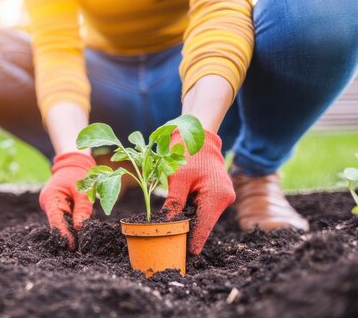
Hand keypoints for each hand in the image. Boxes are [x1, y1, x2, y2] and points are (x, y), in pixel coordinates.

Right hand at [39, 152, 95, 249]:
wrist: (73, 165)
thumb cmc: (78, 175)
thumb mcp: (83, 191)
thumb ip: (82, 209)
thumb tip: (81, 228)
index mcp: (51, 197)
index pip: (56, 219)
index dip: (63, 234)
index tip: (71, 245)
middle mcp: (48, 204)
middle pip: (57, 224)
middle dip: (68, 236)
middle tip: (78, 249)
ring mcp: (52, 207)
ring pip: (61, 223)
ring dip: (70, 231)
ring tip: (80, 243)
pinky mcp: (57, 209)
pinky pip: (64, 219)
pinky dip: (71, 225)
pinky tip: (79, 234)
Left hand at [163, 130, 234, 254]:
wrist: (198, 134)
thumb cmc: (188, 153)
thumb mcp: (177, 179)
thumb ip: (174, 203)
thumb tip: (166, 225)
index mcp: (217, 196)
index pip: (204, 228)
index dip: (193, 243)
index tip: (184, 256)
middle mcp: (224, 198)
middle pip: (204, 224)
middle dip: (188, 233)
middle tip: (171, 245)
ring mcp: (222, 196)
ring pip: (203, 216)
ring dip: (188, 221)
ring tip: (171, 231)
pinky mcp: (217, 193)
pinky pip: (203, 208)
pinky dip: (192, 211)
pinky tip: (179, 215)